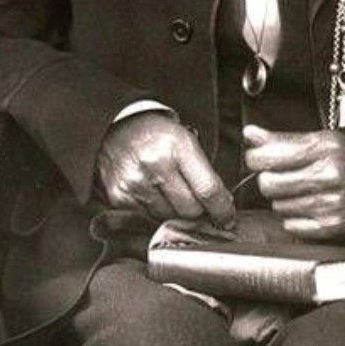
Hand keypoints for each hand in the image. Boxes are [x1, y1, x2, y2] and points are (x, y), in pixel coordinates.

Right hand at [96, 111, 234, 226]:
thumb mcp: (185, 139)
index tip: (227, 218)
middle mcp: (155, 164)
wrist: (116, 126)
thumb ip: (202, 171)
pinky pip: (148, 218)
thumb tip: (221, 204)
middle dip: (198, 210)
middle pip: (190, 210)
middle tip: (196, 201)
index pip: (208, 189)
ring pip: (169, 217)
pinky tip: (153, 193)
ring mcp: (135, 182)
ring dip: (175, 211)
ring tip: (170, 191)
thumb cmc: (156, 133)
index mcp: (178, 145)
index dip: (222, 210)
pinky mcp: (119, 197)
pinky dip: (155, 211)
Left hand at [243, 124, 344, 239]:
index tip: (258, 158)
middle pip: (269, 184)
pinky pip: (291, 225)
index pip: (268, 156)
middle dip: (269, 179)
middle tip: (281, 175)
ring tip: (301, 189)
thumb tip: (250, 133)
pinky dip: (294, 217)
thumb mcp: (320, 138)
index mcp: (323, 148)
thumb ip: (281, 138)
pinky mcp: (331, 226)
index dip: (256, 157)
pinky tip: (307, 205)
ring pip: (278, 206)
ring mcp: (330, 203)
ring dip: (283, 198)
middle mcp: (328, 175)